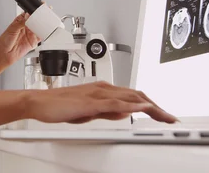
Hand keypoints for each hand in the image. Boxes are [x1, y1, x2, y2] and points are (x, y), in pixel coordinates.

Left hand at [0, 13, 40, 66]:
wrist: (5, 55)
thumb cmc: (4, 42)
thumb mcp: (12, 30)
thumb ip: (21, 23)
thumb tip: (28, 16)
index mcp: (19, 22)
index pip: (27, 14)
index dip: (32, 11)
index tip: (37, 8)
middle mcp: (25, 27)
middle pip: (35, 20)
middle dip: (40, 16)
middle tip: (44, 13)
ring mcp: (29, 34)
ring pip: (38, 27)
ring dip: (43, 24)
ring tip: (46, 21)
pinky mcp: (32, 42)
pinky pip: (40, 37)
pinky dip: (44, 34)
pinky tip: (45, 31)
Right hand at [24, 81, 177, 123]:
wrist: (38, 102)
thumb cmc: (57, 105)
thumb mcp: (87, 111)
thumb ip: (105, 111)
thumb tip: (123, 113)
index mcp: (102, 90)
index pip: (133, 96)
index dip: (151, 105)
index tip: (163, 114)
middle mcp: (102, 89)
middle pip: (137, 96)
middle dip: (157, 107)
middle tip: (171, 119)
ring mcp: (97, 94)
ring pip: (130, 98)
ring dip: (150, 107)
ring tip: (164, 116)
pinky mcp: (89, 102)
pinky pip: (114, 103)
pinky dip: (130, 106)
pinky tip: (141, 110)